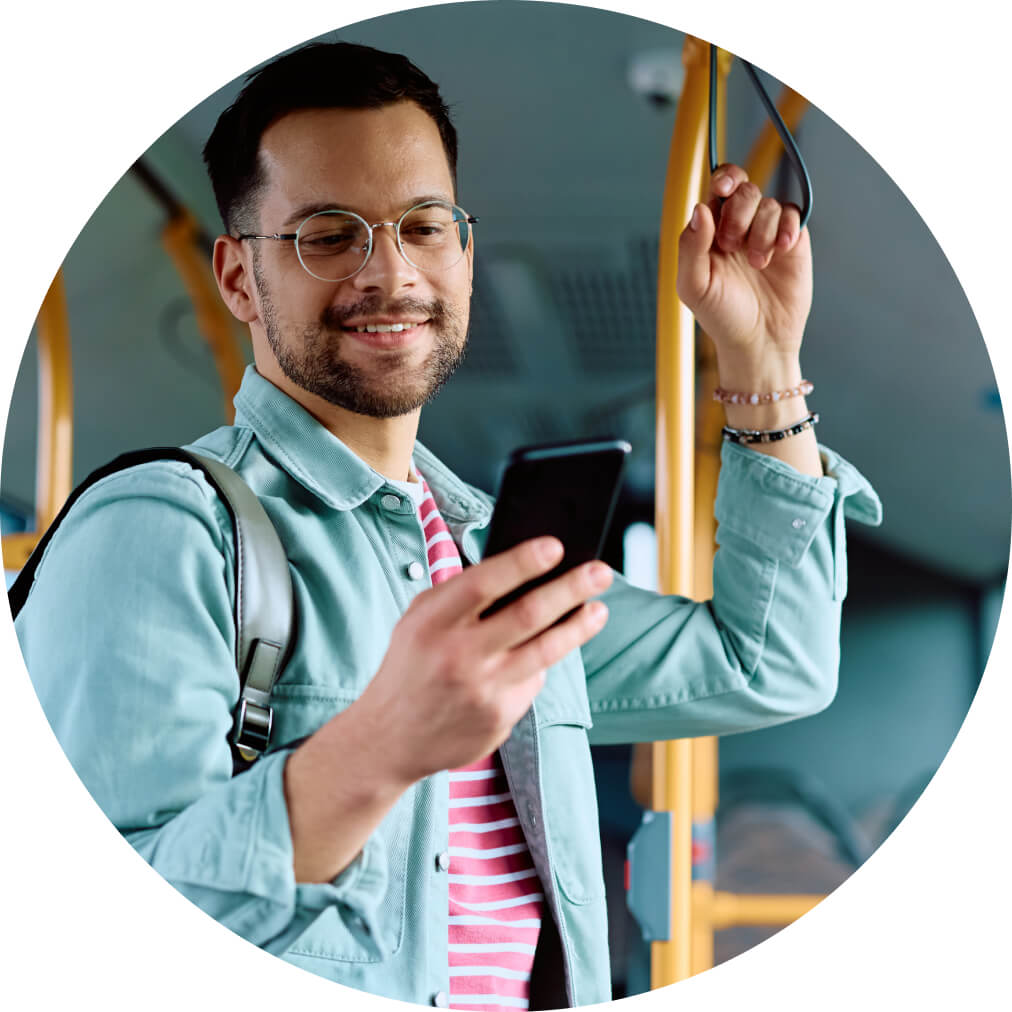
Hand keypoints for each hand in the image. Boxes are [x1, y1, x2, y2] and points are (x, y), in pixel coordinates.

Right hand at [354, 537, 611, 784]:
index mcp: (432, 622)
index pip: (484, 583)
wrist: (390, 738)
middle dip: (571, 588)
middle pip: (528, 614)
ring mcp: (482, 690)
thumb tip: (522, 569)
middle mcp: (457, 656)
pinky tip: (544, 653)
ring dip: (579, 626)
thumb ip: (459, 595)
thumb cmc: (412, 665)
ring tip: (599, 609)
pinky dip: (542, 663)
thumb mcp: (418, 621)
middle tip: (601, 571)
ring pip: (546, 650)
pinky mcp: (500, 718)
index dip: (523, 562)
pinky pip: (534, 681)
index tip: (556, 546)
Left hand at [676, 164, 812, 368]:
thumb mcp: (694, 286)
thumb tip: (700, 208)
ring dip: (761, 231)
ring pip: (768, 203)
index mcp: (710, 233)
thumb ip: (691, 247)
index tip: (722, 190)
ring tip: (758, 264)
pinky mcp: (791, 241)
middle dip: (739, 212)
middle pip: (743, 189)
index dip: (722, 180)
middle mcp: (738, 227)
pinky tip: (781, 249)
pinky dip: (786, 227)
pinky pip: (792, 214)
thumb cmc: (721, 316)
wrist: (759, 341)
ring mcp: (766, 232)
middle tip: (733, 245)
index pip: (716, 190)